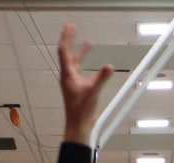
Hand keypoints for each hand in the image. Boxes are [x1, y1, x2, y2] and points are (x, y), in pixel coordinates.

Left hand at [57, 25, 114, 145]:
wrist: (78, 125)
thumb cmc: (81, 110)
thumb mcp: (93, 92)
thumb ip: (101, 78)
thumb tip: (109, 66)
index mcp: (68, 74)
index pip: (64, 51)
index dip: (67, 38)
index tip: (70, 27)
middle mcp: (68, 75)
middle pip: (68, 54)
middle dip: (71, 40)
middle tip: (73, 28)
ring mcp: (72, 81)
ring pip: (75, 62)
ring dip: (81, 51)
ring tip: (89, 43)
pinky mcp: (78, 87)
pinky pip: (80, 70)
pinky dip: (86, 63)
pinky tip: (92, 63)